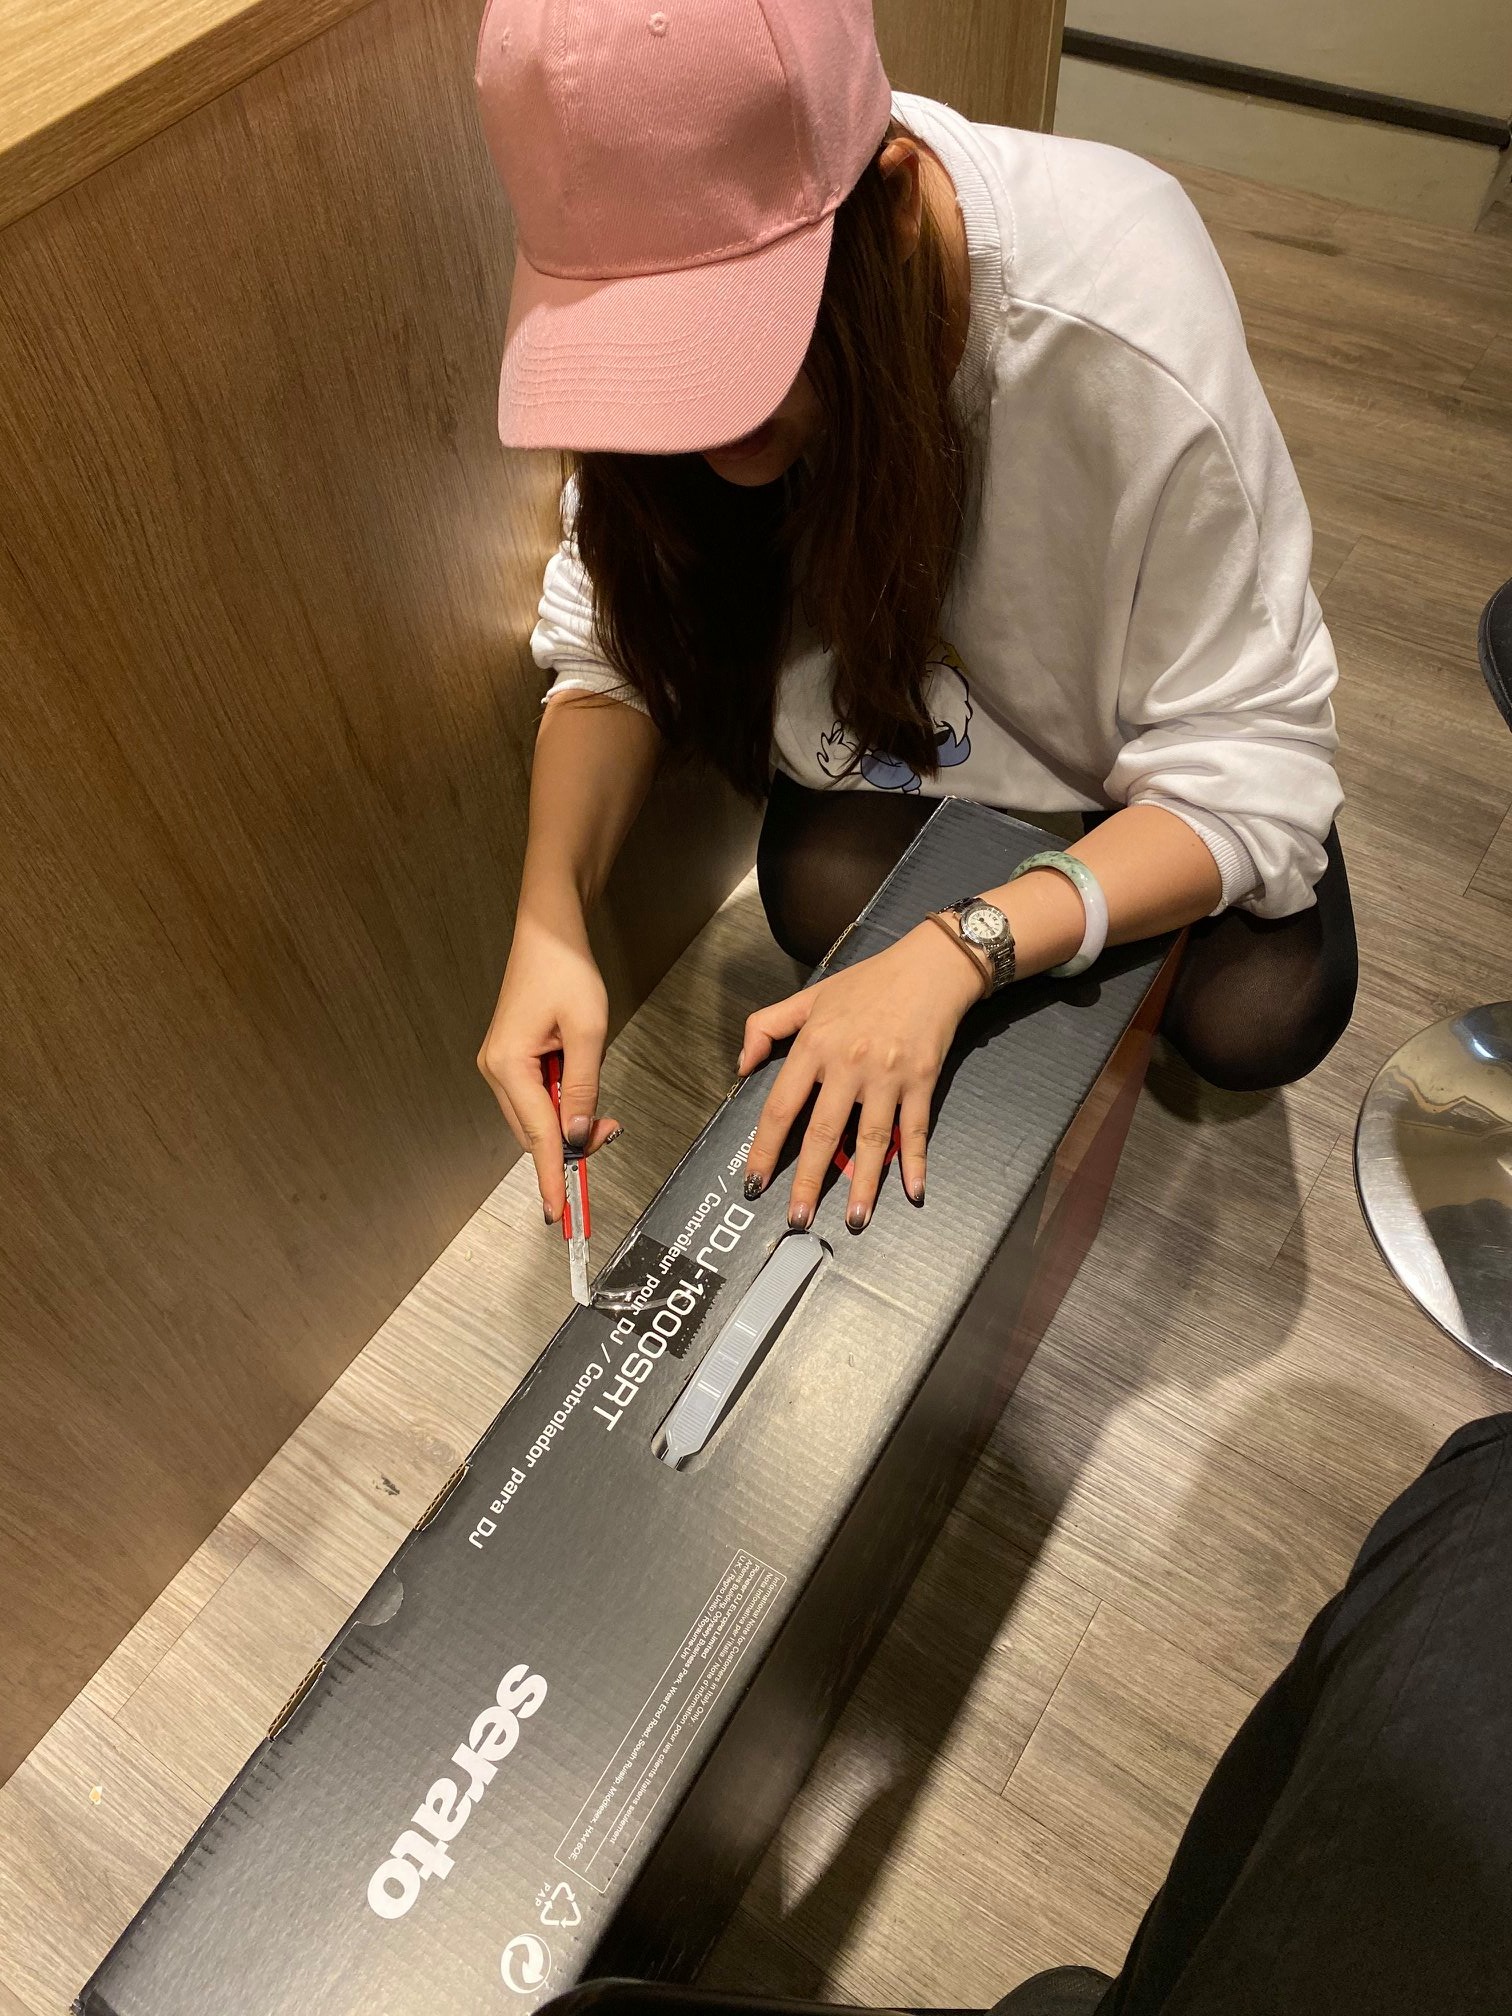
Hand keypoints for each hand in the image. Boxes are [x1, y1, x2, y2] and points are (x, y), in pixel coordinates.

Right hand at [477, 909, 619, 1222]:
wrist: (548, 931)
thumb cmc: (565, 970)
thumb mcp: (588, 1031)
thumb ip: (583, 1087)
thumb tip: (576, 1135)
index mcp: (507, 1065)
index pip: (538, 1136)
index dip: (552, 1176)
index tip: (560, 1212)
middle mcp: (495, 1070)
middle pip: (535, 1133)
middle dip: (571, 1146)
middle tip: (611, 1134)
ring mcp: (501, 1066)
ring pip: (536, 1119)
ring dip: (568, 1126)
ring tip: (602, 1115)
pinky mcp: (512, 1059)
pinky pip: (536, 1099)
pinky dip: (561, 1107)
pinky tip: (581, 1098)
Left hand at [738, 922, 983, 1230]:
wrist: (929, 968)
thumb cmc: (868, 983)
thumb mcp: (809, 997)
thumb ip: (766, 1026)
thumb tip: (742, 1066)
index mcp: (814, 1045)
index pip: (782, 1107)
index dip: (766, 1149)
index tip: (755, 1181)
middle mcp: (848, 1064)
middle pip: (824, 1133)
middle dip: (809, 1181)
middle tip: (798, 1219)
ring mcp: (887, 1075)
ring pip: (871, 1139)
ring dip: (863, 1184)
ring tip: (855, 1220)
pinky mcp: (922, 1080)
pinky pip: (915, 1129)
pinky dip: (913, 1161)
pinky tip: (912, 1191)